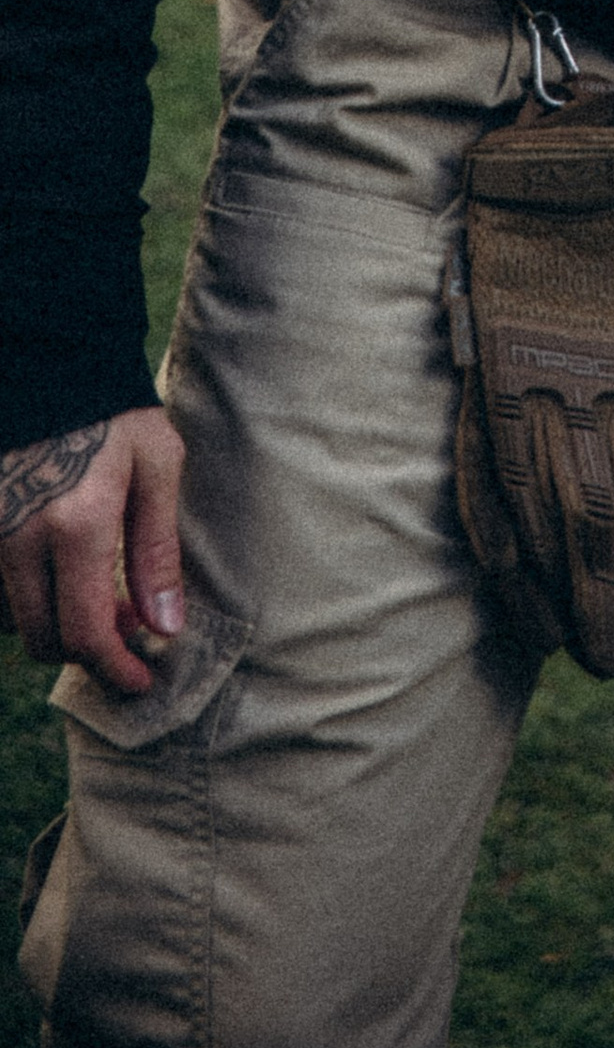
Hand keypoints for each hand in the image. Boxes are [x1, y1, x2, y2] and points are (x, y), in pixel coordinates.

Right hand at [0, 408, 186, 692]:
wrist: (54, 367)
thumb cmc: (115, 412)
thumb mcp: (157, 467)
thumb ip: (157, 550)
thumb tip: (164, 626)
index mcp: (77, 525)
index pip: (87, 632)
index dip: (115, 669)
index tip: (141, 679)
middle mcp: (22, 539)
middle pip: (45, 638)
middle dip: (88, 650)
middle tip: (129, 628)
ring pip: (15, 621)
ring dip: (56, 624)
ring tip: (100, 594)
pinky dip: (29, 599)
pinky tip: (62, 573)